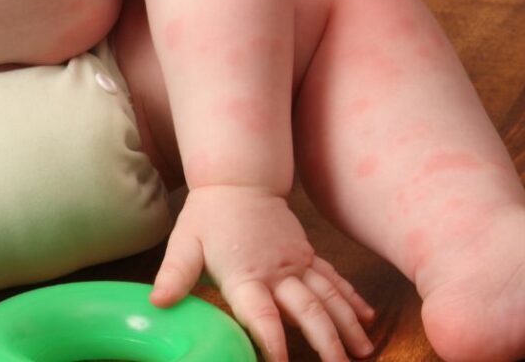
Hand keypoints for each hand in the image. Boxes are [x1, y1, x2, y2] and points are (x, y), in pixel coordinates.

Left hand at [150, 185, 373, 361]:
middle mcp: (277, 271)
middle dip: (327, 341)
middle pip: (307, 310)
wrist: (237, 179)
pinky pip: (333, 278)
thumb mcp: (184, 243)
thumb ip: (174, 274)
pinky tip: (367, 317)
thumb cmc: (208, 215)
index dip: (272, 341)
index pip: (262, 315)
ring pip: (329, 296)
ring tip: (364, 352)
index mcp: (245, 274)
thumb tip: (158, 302)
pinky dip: (351, 298)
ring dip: (347, 324)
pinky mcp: (307, 254)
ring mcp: (297, 262)